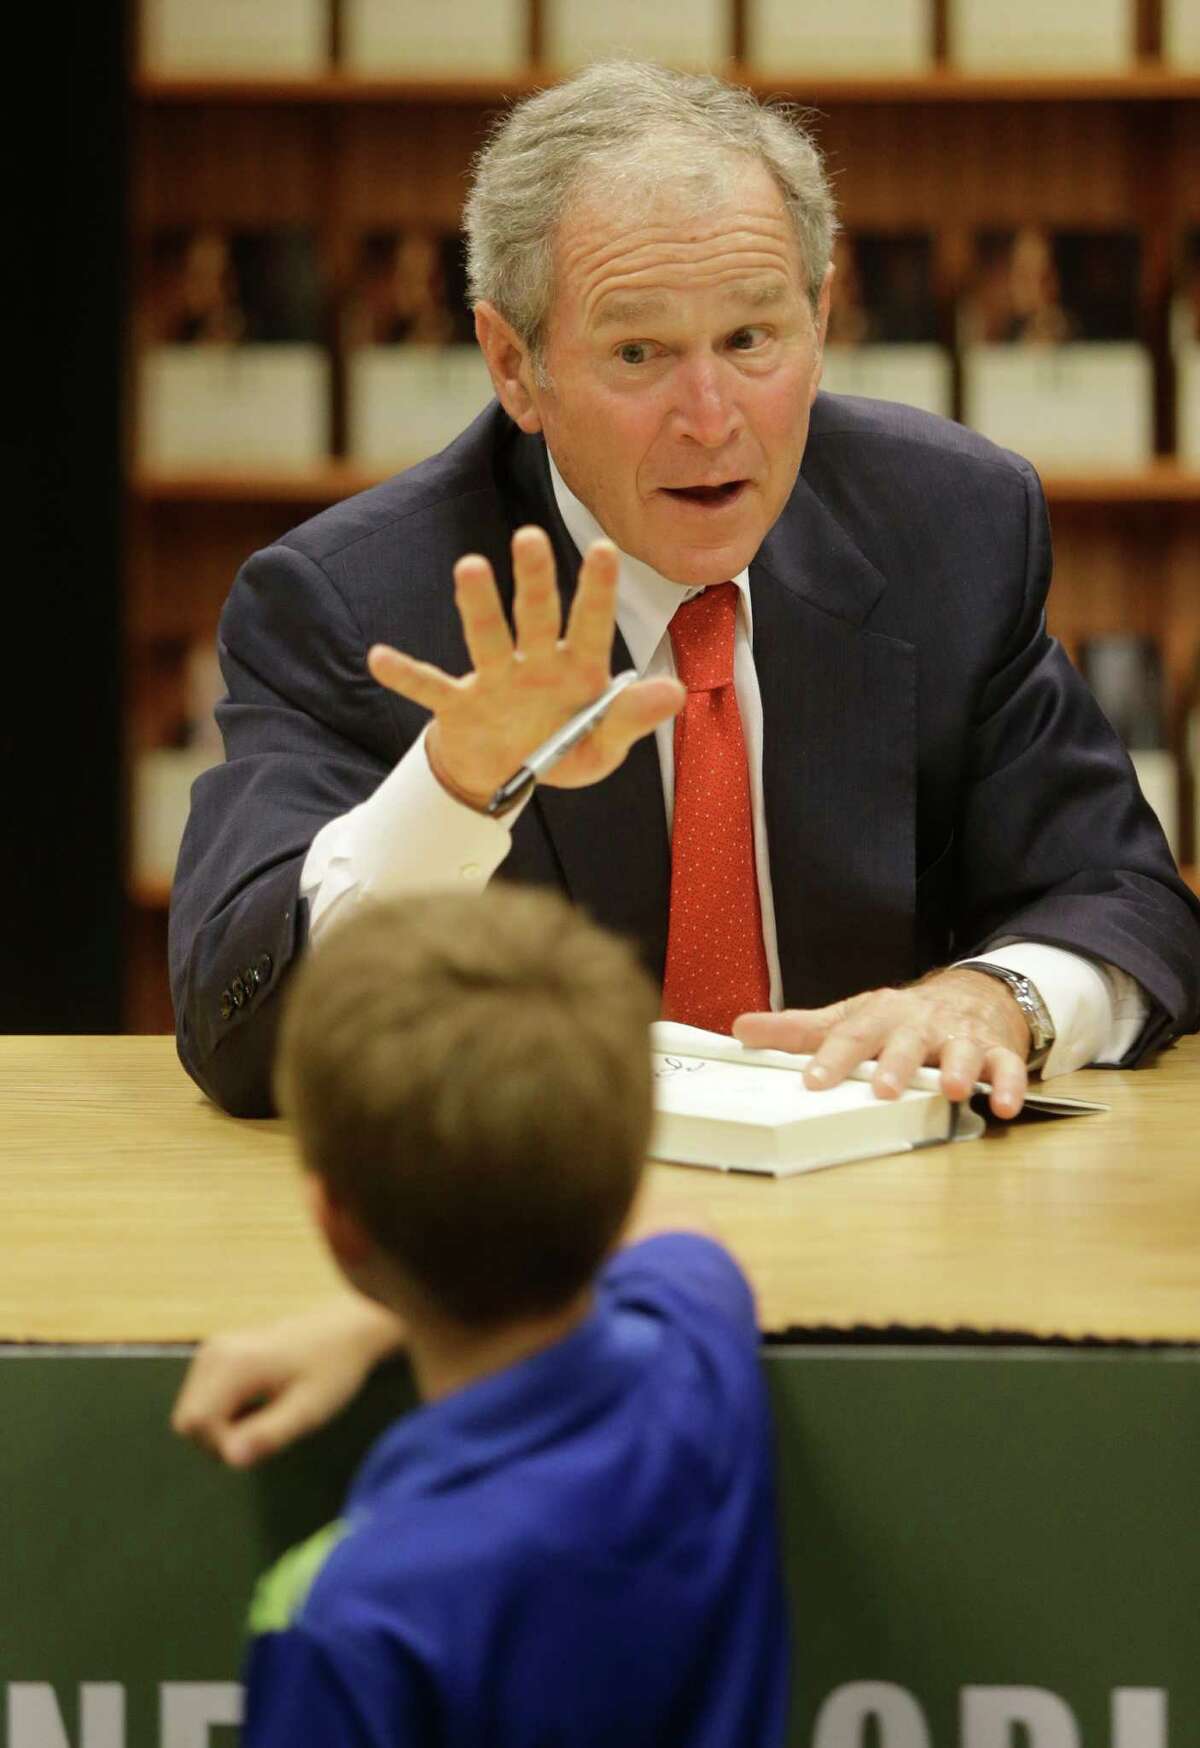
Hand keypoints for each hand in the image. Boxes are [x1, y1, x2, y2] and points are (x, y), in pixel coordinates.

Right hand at [171, 1297, 405, 1468]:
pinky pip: (204, 1400)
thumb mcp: (309, 1410)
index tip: (264, 1439)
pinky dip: (225, 1413)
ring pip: (194, 1413)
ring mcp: (212, 1351)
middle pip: (188, 1421)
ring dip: (224, 1428)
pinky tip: (258, 1405)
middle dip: (221, 1439)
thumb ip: (268, 1435)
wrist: (344, 1331)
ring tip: (266, 1416)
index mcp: (233, 1363)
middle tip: (267, 1430)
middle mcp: (214, 1353)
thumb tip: (231, 1459)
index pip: (195, 1424)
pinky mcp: (217, 1355)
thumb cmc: (333, 1369)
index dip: (223, 1445)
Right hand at [367, 526, 683, 807]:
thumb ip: (633, 717)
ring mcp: (494, 681)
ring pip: (486, 638)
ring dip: (478, 606)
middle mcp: (535, 663)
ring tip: (469, 568)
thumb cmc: (563, 750)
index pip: (592, 623)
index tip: (604, 548)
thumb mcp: (604, 745)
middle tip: (531, 537)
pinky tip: (380, 658)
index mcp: (578, 670)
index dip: (597, 589)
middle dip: (535, 580)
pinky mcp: (458, 706)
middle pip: (536, 616)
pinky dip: (406, 675)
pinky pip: (431, 688)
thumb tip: (676, 691)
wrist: (507, 776)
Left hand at [732, 967, 1031, 1118]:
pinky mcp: (996, 1051)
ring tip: (952, 1089)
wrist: (972, 994)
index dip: (832, 1057)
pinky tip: (1004, 1105)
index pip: (851, 1035)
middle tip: (883, 1088)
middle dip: (897, 1064)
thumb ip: (800, 1031)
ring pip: (960, 1051)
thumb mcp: (851, 1017)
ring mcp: (960, 1037)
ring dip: (957, 1069)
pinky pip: (1006, 1067)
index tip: (813, 1081)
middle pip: (906, 1042)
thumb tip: (741, 1029)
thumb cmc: (901, 1017)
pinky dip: (1009, 1085)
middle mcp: (919, 1024)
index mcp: (879, 1016)